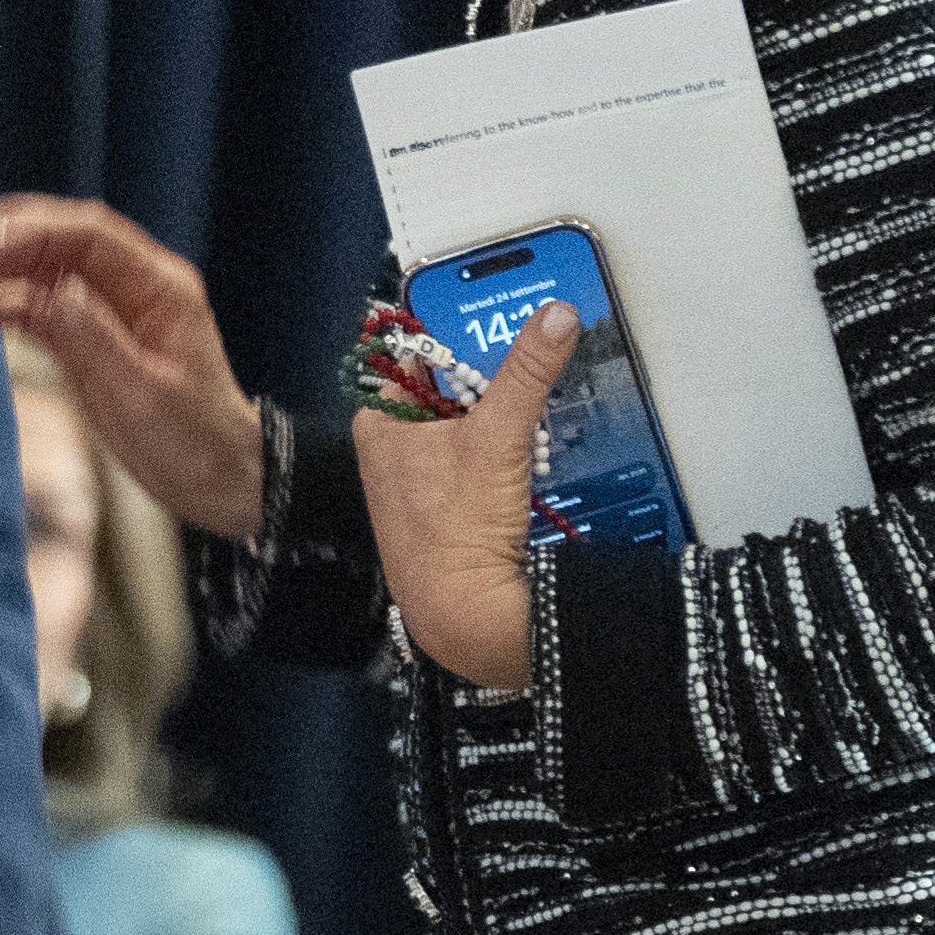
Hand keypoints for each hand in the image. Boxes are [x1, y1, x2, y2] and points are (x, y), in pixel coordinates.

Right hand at [0, 197, 261, 534]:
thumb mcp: (146, 395)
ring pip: (42, 275)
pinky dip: (1, 309)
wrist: (215, 480)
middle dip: (4, 242)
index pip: (90, 236)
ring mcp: (104, 312)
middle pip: (61, 243)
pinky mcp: (83, 342)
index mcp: (158, 286)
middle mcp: (130, 288)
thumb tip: (58, 290)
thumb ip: (98, 341)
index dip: (34, 231)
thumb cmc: (195, 438)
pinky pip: (36, 312)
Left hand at [349, 302, 576, 691]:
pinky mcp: (441, 519)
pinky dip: (500, 465)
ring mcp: (414, 490)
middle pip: (448, 398)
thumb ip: (527, 371)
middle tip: (526, 378)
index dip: (459, 346)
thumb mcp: (498, 435)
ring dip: (500, 430)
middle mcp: (389, 455)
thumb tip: (553, 317)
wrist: (465, 617)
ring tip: (528, 432)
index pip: (418, 361)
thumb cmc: (456, 531)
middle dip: (490, 392)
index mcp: (380, 425)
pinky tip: (522, 473)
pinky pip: (473, 472)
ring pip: (464, 436)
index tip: (499, 326)